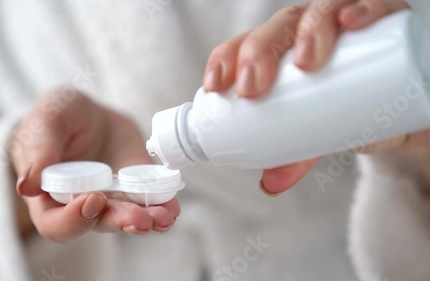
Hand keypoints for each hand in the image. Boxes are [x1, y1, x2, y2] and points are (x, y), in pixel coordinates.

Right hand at [9, 87, 179, 242]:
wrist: (92, 113)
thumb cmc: (61, 117)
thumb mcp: (47, 120)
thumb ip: (38, 148)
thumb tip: (28, 186)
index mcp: (50, 195)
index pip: (55, 223)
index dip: (72, 220)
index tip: (91, 199)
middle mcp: (83, 204)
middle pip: (98, 224)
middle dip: (119, 221)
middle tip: (137, 219)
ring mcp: (113, 197)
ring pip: (128, 217)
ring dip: (146, 220)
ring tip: (162, 217)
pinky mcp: (137, 187)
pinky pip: (150, 203)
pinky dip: (163, 207)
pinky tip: (172, 208)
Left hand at [203, 0, 429, 194]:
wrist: (393, 105)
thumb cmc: (341, 108)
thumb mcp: (314, 134)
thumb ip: (293, 155)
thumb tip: (270, 185)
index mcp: (278, 53)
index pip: (243, 48)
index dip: (225, 61)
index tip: (215, 87)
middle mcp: (303, 32)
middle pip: (275, 29)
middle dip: (259, 53)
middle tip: (254, 87)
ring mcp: (340, 22)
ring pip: (316, 12)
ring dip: (308, 31)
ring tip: (307, 61)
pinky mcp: (380, 19)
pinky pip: (371, 4)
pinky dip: (362, 8)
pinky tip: (351, 21)